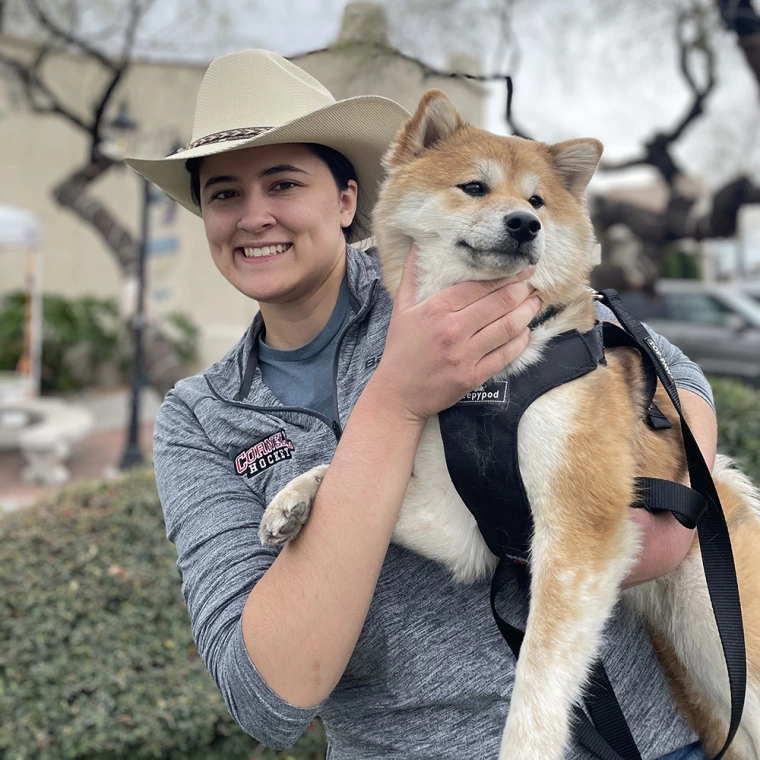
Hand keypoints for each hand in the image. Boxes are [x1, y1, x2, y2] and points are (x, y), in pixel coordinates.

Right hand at [368, 245, 540, 424]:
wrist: (397, 394)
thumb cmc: (399, 350)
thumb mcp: (400, 309)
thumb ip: (412, 276)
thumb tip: (419, 246)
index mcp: (436, 309)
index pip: (480, 286)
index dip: (506, 275)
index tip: (521, 268)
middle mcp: (453, 330)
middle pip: (500, 303)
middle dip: (523, 290)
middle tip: (533, 283)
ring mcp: (465, 355)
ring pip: (509, 327)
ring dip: (527, 312)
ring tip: (535, 303)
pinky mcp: (473, 376)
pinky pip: (506, 354)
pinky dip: (521, 340)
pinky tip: (526, 331)